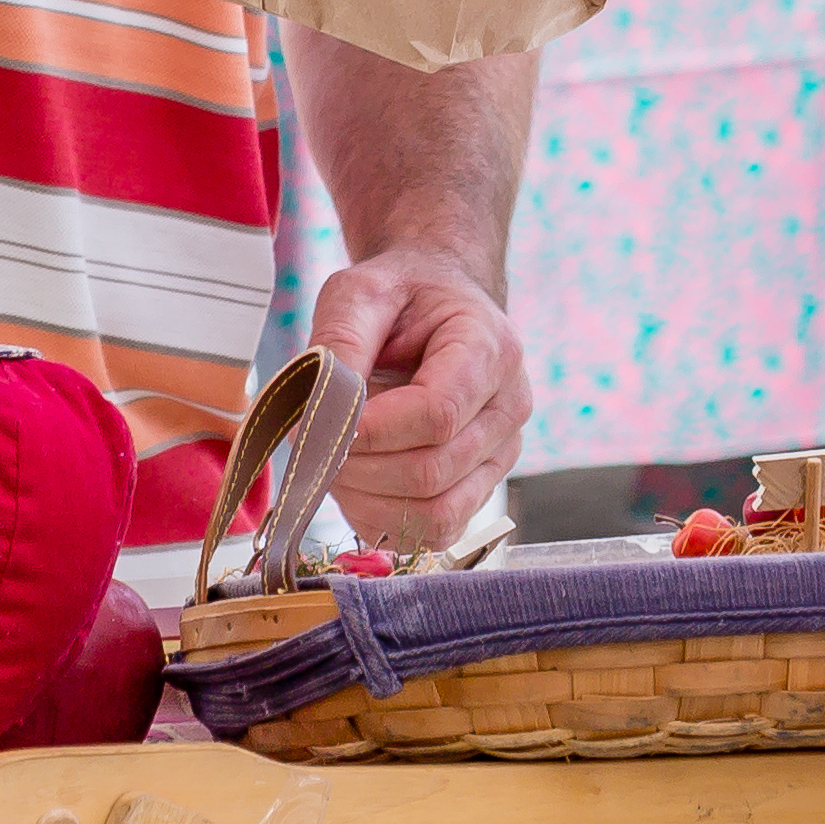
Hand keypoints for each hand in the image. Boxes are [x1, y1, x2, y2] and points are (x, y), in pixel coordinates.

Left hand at [301, 243, 528, 549]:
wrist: (436, 307)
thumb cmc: (400, 298)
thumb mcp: (359, 292)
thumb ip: (340, 343)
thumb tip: (320, 412)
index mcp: (491, 348)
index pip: (436, 414)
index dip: (372, 431)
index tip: (323, 422)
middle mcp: (510, 407)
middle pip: (433, 470)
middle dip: (359, 467)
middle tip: (315, 442)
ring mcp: (501, 454)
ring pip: (437, 513)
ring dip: (369, 499)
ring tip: (336, 461)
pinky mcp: (482, 487)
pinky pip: (436, 531)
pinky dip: (386, 520)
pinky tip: (360, 483)